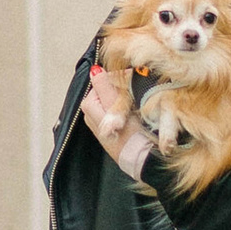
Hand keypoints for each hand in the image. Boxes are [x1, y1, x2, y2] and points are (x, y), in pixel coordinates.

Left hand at [83, 63, 154, 179]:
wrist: (141, 159)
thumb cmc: (129, 134)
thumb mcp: (117, 106)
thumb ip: (104, 86)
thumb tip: (94, 70)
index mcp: (89, 105)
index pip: (104, 79)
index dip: (122, 77)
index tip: (137, 77)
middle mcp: (92, 112)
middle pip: (110, 89)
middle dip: (125, 87)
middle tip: (141, 88)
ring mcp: (103, 120)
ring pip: (116, 98)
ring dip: (129, 96)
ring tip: (142, 99)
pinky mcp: (113, 127)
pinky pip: (121, 108)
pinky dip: (130, 106)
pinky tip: (139, 109)